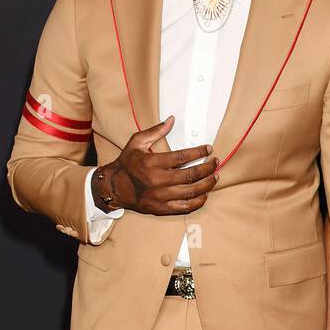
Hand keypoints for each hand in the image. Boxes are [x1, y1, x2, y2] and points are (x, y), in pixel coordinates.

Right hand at [94, 117, 217, 215]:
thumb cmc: (128, 163)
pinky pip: (185, 207)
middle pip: (191, 175)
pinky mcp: (162, 209)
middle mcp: (158, 181)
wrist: (115, 188)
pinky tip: (205, 193)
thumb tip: (172, 119)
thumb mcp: (137, 142)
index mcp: (152, 163)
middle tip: (215, 162)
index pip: (183, 157)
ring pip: (191, 192)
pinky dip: (198, 201)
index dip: (199, 152)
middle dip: (207, 168)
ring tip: (215, 177)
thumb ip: (155, 131)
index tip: (208, 149)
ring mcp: (161, 197)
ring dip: (207, 184)